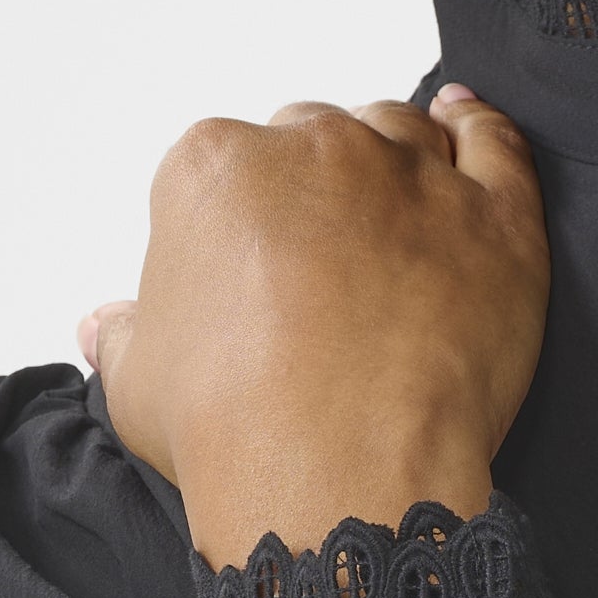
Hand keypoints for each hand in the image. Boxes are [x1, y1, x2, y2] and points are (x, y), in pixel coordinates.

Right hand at [81, 82, 546, 564]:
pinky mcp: (492, 218)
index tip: (256, 271)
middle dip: (317, 190)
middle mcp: (315, 149)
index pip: (228, 163)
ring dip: (395, 161)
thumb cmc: (230, 427)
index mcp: (214, 167)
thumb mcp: (138, 383)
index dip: (244, 221)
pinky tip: (466, 122)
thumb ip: (124, 336)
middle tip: (325, 269)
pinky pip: (493, 145)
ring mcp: (410, 176)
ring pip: (400, 133)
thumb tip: (105, 326)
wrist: (334, 475)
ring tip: (395, 216)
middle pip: (316, 140)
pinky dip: (480, 130)